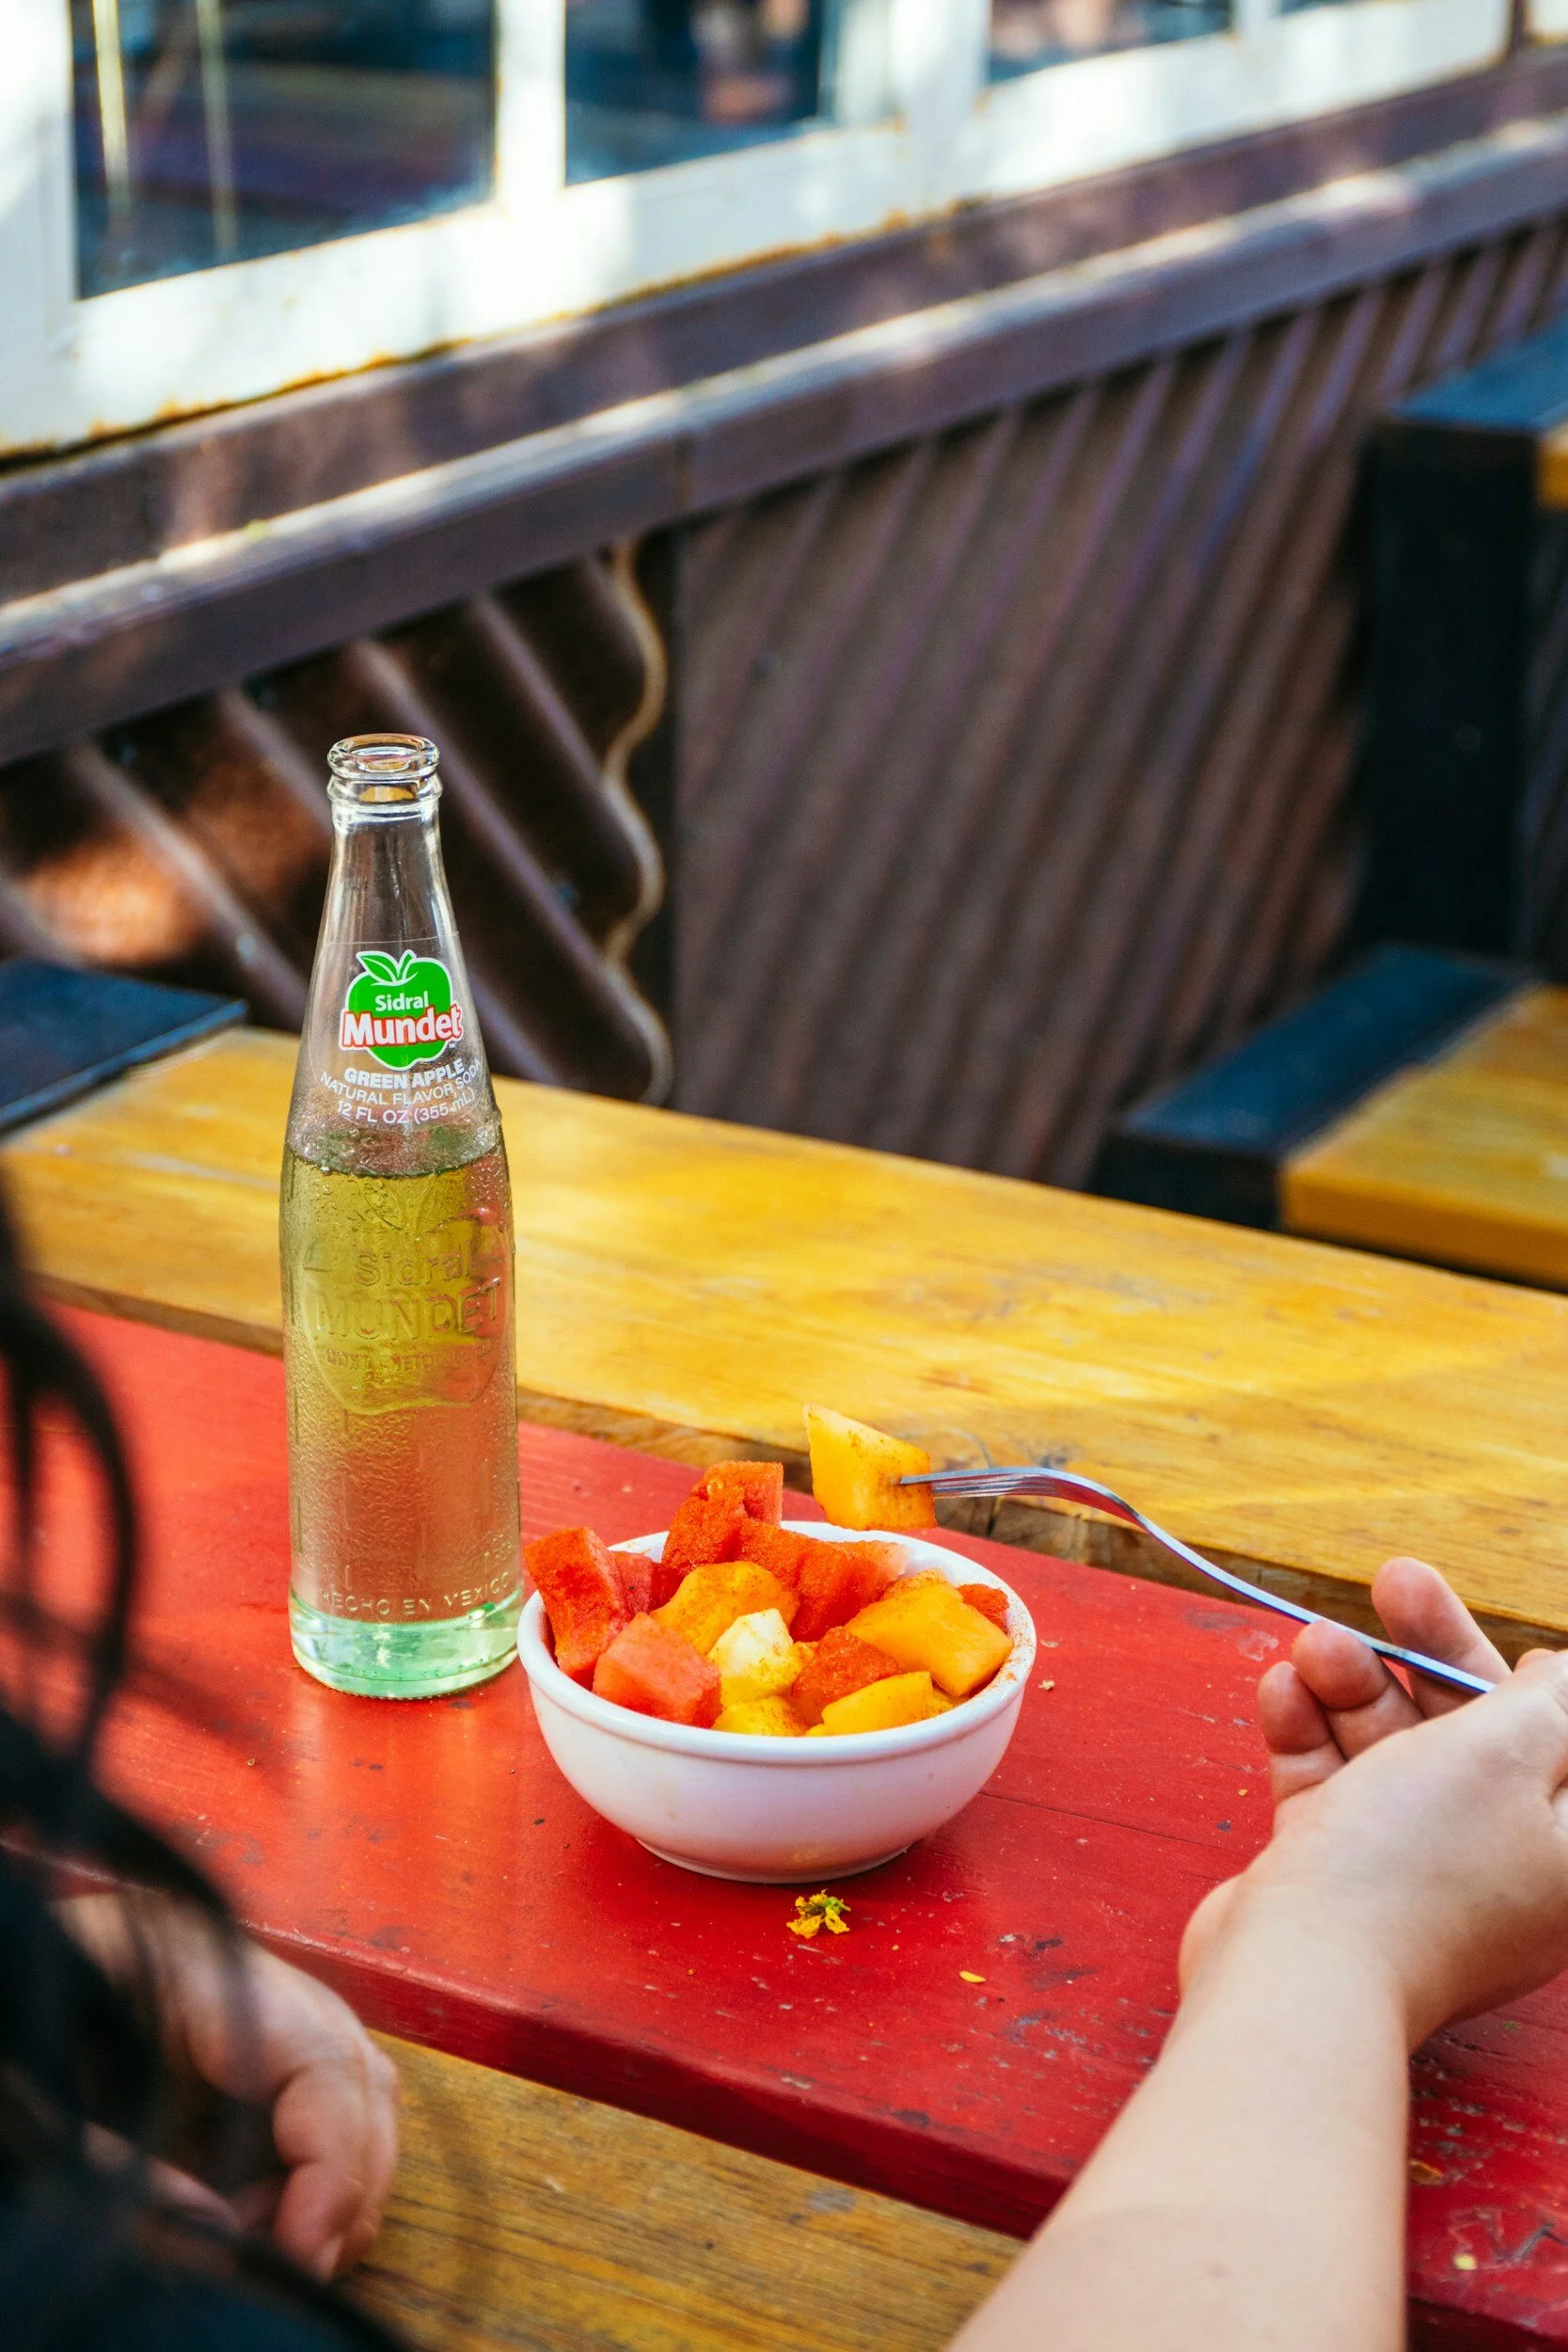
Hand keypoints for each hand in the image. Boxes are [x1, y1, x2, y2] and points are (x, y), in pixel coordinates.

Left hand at [60, 1893, 399, 2277]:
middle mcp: (258, 1982)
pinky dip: (309, 2180)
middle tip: (288, 2267)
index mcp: (202, 1970)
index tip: (302, 2253)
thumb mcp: (55, 2103)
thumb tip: (227, 2237)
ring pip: (358, 2097)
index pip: (320, 2060)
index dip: (331, 2164)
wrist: (20, 1975)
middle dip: (342, 2187)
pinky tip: (257, 2221)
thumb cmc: (27, 2022)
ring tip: (262, 2244)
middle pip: (359, 2080)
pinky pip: (323, 2112)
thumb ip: (129, 2171)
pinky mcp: (259, 2049)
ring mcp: (269, 2010)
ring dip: (332, 2187)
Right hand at [1181, 1560, 1567, 2045]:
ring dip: (1353, 1687)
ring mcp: (1421, 1877)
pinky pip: (1336, 1788)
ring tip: (1311, 1647)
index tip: (1486, 1626)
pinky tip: (1282, 1692)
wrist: (1301, 1973)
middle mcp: (1503, 1867)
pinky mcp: (1345, 1880)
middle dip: (1426, 1653)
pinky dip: (1310, 1735)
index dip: (1525, 1673)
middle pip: (1474, 1733)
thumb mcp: (1504, 1752)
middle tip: (1394, 1582)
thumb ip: (1547, 1704)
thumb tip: (1564, 1677)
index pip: (1562, 1739)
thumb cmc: (1413, 1869)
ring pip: (1394, 1752)